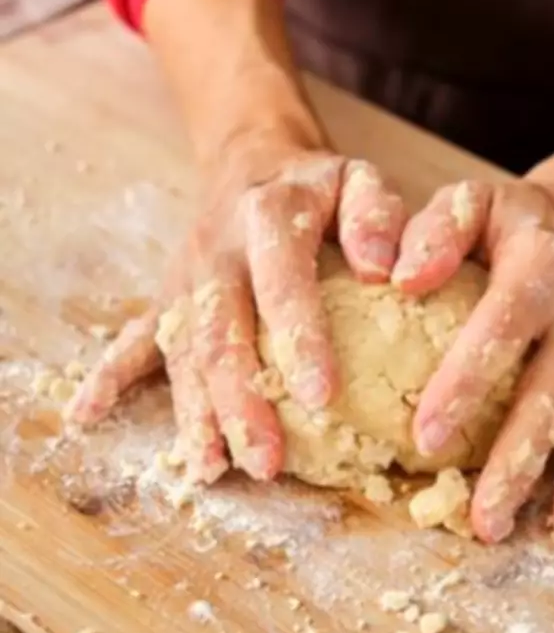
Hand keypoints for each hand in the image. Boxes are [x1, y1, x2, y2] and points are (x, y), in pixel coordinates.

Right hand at [67, 147, 404, 483]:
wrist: (252, 162)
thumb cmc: (319, 187)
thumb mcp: (360, 182)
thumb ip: (376, 218)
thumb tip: (386, 272)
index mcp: (269, 214)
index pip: (281, 280)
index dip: (299, 338)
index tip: (321, 398)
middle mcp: (217, 248)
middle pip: (220, 331)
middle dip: (240, 400)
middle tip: (266, 463)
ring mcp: (185, 276)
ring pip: (183, 350)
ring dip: (194, 412)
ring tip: (209, 470)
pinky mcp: (167, 295)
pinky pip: (136, 337)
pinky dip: (111, 375)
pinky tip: (87, 415)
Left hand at [392, 138, 553, 546]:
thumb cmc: (517, 218)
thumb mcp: (472, 202)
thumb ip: (433, 234)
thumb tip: (400, 279)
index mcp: (540, 270)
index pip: (499, 334)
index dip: (463, 386)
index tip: (426, 439)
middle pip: (552, 397)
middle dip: (518, 463)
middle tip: (486, 521)